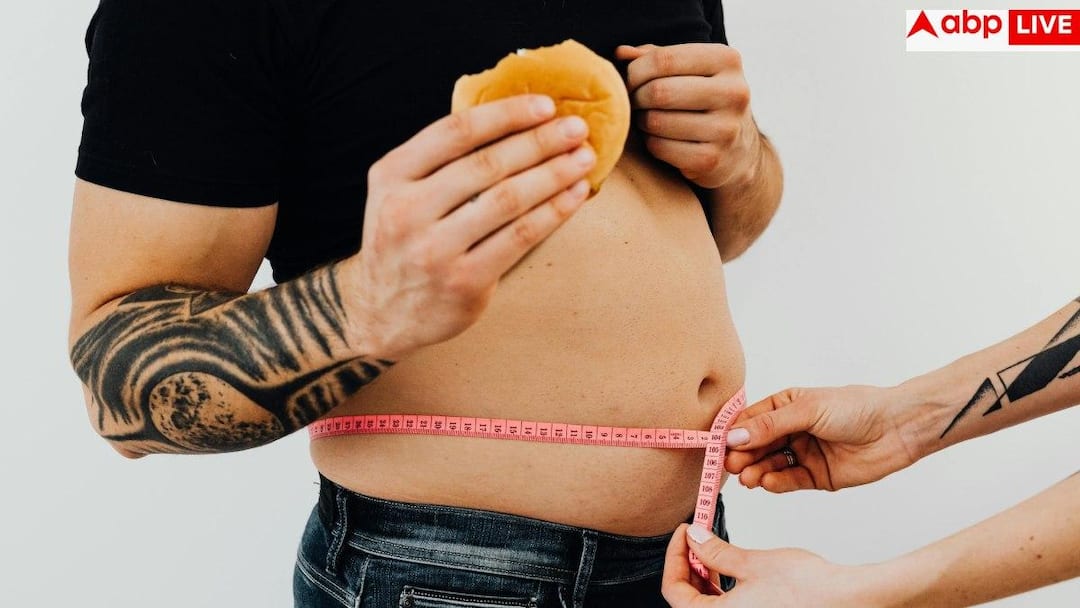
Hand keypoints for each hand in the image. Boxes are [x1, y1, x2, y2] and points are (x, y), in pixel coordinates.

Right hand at [345, 95, 595, 357]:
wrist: (380, 312)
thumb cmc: (403, 241)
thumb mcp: (399, 192)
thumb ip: (440, 161)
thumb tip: (514, 121)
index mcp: (391, 175)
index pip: (455, 132)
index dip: (505, 114)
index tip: (545, 105)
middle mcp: (408, 210)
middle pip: (488, 164)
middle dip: (539, 141)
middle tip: (576, 128)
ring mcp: (436, 249)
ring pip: (509, 200)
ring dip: (553, 174)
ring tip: (582, 158)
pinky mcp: (464, 281)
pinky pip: (520, 237)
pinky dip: (553, 212)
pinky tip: (574, 195)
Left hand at [615, 43, 759, 189]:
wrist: (738, 150)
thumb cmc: (702, 100)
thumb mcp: (689, 70)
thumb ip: (656, 56)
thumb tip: (622, 53)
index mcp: (727, 60)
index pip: (664, 59)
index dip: (635, 71)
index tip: (631, 81)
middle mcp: (734, 92)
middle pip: (658, 91)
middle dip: (636, 97)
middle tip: (636, 102)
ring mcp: (725, 129)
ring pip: (656, 121)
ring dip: (642, 121)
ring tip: (648, 119)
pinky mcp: (711, 160)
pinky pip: (659, 147)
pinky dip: (650, 143)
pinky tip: (660, 139)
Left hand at [662, 524, 877, 606]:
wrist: (846, 599)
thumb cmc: (806, 587)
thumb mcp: (751, 563)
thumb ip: (715, 552)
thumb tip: (692, 538)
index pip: (674, 592)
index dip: (673, 557)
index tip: (684, 532)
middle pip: (689, 600)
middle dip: (688, 567)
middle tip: (696, 537)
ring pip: (708, 604)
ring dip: (704, 576)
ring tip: (713, 549)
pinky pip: (728, 607)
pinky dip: (722, 587)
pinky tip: (732, 566)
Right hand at [725, 386, 920, 491]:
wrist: (897, 428)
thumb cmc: (856, 407)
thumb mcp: (808, 409)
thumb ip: (770, 425)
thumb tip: (734, 435)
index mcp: (785, 406)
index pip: (750, 420)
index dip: (733, 433)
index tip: (718, 445)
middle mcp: (791, 430)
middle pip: (756, 445)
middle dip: (742, 455)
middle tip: (731, 465)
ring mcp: (803, 453)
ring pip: (770, 465)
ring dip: (756, 471)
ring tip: (748, 477)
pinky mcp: (816, 476)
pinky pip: (789, 481)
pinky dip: (776, 483)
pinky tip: (767, 482)